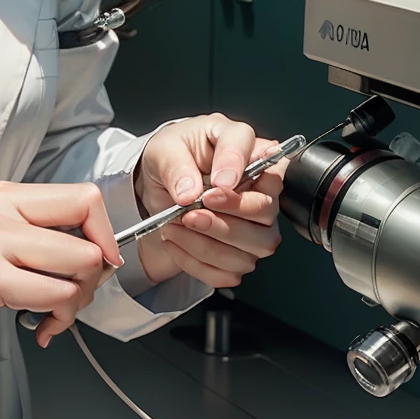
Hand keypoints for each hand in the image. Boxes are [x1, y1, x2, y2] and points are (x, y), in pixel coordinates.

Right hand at [0, 180, 123, 350]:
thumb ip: (33, 236)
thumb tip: (93, 254)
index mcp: (6, 196)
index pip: (86, 197)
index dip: (106, 234)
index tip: (98, 266)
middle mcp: (2, 210)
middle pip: (91, 236)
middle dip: (94, 280)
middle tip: (70, 303)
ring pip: (81, 266)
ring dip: (77, 303)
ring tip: (52, 317)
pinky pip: (54, 295)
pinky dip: (58, 319)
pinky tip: (39, 329)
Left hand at [133, 114, 282, 288]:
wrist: (152, 189)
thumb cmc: (168, 158)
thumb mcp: (163, 149)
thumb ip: (175, 166)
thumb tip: (189, 192)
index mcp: (242, 146)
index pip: (265, 156)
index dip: (241, 171)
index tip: (217, 184)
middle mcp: (256, 184)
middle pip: (267, 210)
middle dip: (227, 218)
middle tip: (191, 213)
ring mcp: (253, 222)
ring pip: (256, 246)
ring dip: (210, 245)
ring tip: (175, 227)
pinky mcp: (239, 251)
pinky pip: (231, 271)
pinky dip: (200, 264)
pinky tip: (177, 244)